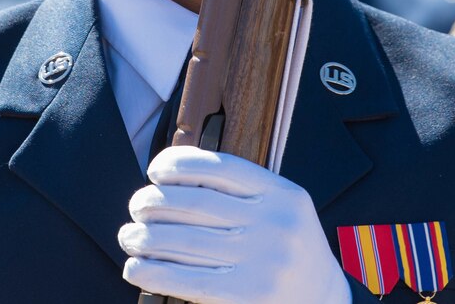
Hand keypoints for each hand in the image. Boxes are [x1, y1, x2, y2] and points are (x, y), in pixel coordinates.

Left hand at [119, 146, 350, 303]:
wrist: (326, 301)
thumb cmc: (289, 250)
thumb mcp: (281, 209)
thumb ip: (240, 192)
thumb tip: (169, 181)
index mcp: (283, 195)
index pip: (219, 168)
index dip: (178, 164)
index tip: (155, 171)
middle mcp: (275, 224)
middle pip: (194, 204)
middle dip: (152, 203)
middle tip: (136, 207)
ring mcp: (264, 262)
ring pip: (185, 241)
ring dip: (144, 237)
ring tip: (128, 236)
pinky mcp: (249, 294)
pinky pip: (189, 280)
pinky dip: (154, 272)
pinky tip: (136, 268)